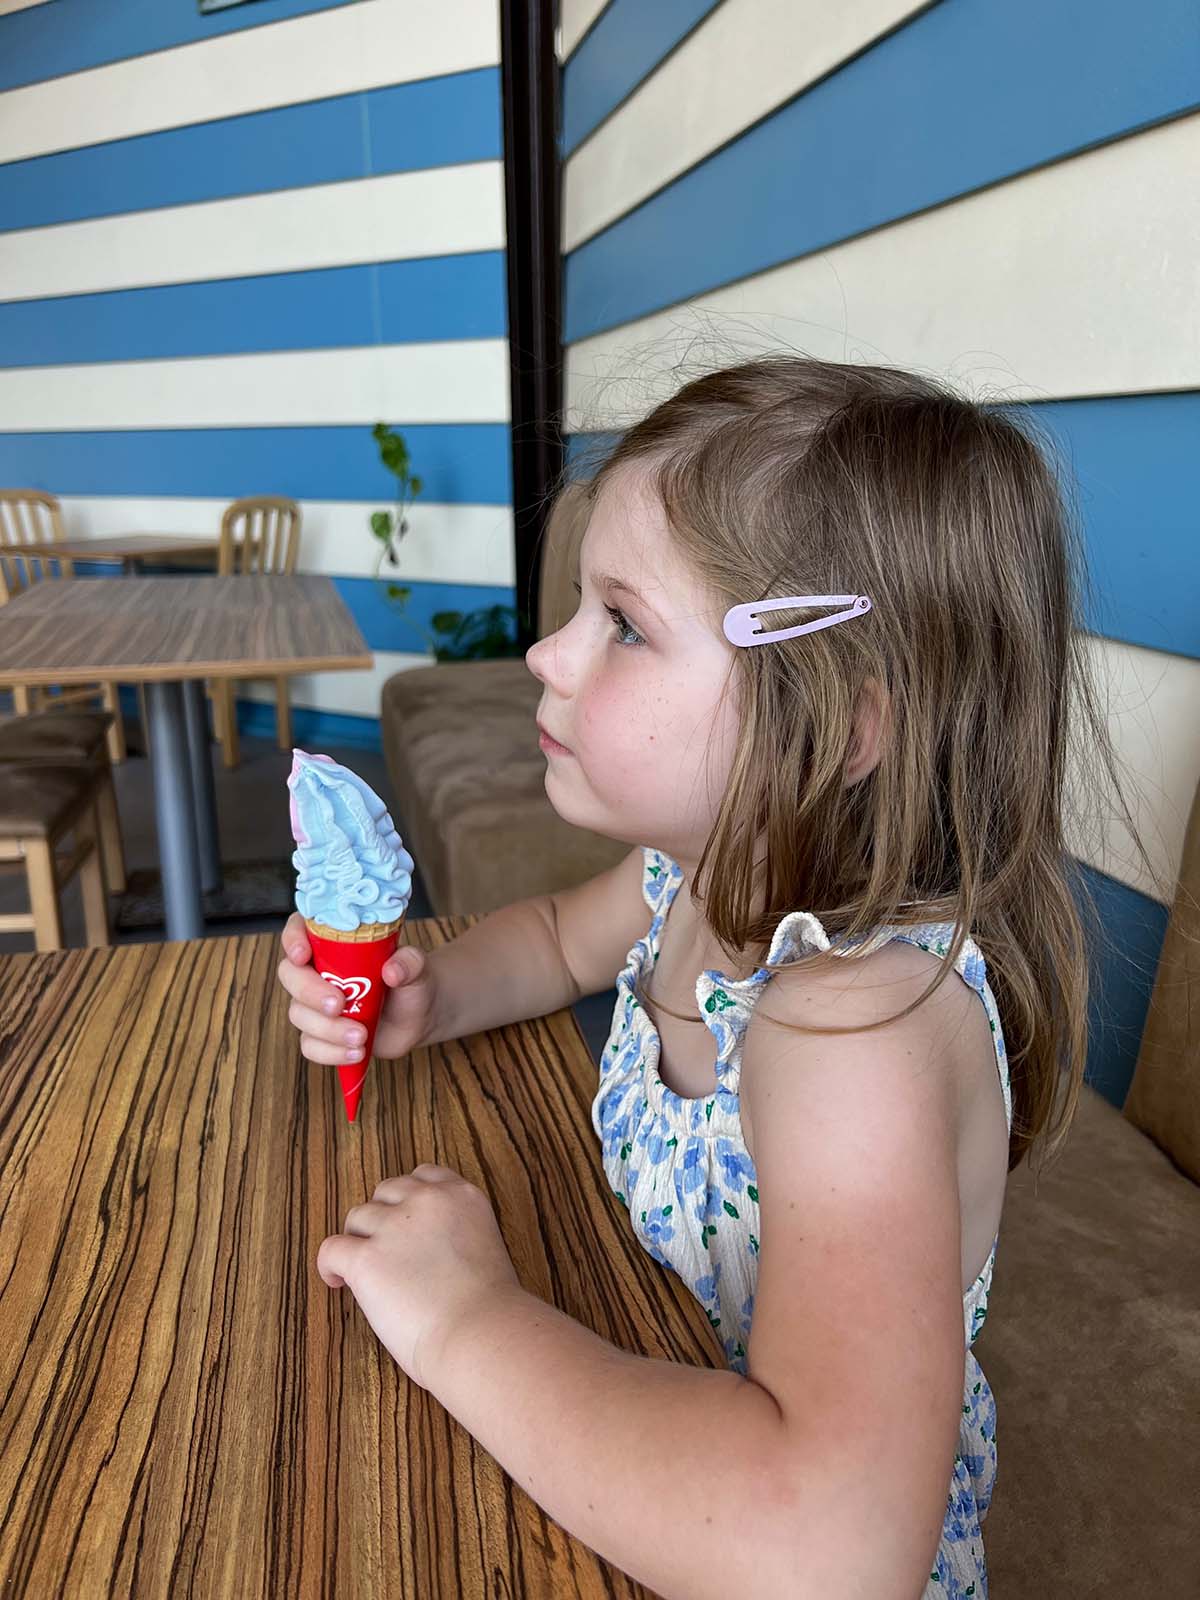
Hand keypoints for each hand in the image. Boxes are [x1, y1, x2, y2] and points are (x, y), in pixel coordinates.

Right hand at [277, 912, 441, 1063]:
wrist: (419, 1016)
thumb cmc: (411, 981)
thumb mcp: (416, 966)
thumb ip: (408, 962)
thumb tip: (392, 971)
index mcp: (333, 943)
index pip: (299, 929)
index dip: (293, 939)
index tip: (303, 954)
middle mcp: (318, 971)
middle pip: (291, 975)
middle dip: (309, 991)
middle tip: (338, 1004)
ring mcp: (316, 1004)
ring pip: (299, 1015)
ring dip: (327, 1029)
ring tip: (361, 1036)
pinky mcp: (322, 1034)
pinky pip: (310, 1045)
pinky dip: (330, 1052)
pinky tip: (356, 1052)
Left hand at [318, 1165, 521, 1389]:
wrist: (479, 1332)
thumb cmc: (489, 1311)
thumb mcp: (486, 1248)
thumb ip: (456, 1234)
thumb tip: (425, 1250)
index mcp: (462, 1197)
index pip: (424, 1175)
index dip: (408, 1198)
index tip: (404, 1218)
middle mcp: (427, 1201)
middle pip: (387, 1190)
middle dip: (383, 1217)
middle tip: (385, 1249)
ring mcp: (394, 1226)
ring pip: (357, 1216)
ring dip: (359, 1239)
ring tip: (363, 1270)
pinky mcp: (366, 1258)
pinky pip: (332, 1248)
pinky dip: (330, 1265)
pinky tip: (338, 1281)